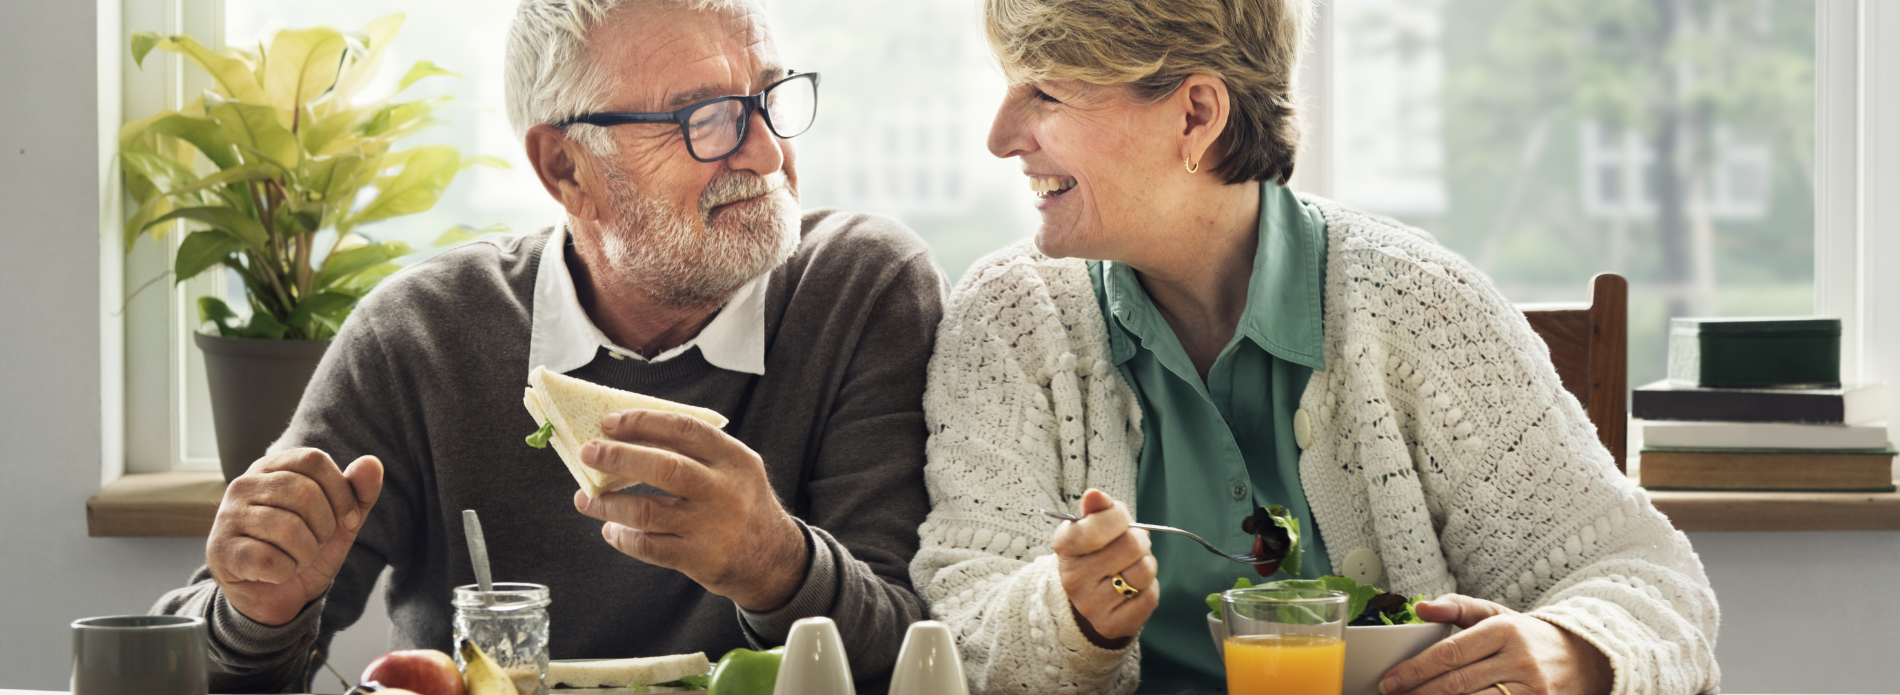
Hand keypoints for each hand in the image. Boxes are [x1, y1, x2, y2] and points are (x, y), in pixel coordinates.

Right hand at [207, 448, 382, 625]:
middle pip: (304, 493)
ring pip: (288, 528)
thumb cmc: (305, 548)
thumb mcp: (340, 521)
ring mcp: (227, 516)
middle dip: (324, 528)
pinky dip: (284, 572)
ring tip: (296, 558)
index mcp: (273, 467)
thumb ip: (358, 493)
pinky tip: (275, 572)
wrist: (275, 595)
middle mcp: (244, 484)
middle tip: (315, 543)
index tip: (346, 519)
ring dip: (306, 553)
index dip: (341, 493)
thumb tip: (372, 463)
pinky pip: (268, 559)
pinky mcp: (220, 550)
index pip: (315, 460)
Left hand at [573, 409, 806, 611]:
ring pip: (647, 511)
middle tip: (588, 452)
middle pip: (664, 467)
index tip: (610, 422)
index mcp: (734, 459)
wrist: (775, 560)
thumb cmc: (742, 506)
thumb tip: (631, 437)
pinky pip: (649, 546)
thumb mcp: (735, 470)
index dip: (643, 422)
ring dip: (608, 504)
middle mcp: (725, 490)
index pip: (684, 429)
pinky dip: (623, 537)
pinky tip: (611, 530)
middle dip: (618, 457)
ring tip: (586, 498)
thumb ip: (696, 453)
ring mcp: (712, 526)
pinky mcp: (700, 558)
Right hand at [1052, 489, 1158, 648]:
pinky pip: (1150, 597)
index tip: (1119, 519)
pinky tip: (1134, 588)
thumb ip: (1097, 508)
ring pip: (1144, 572)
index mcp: (1065, 547)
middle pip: (1132, 546)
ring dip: (1147, 564)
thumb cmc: (1095, 553)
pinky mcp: (1111, 625)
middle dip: (1140, 540)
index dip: (1119, 517)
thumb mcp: (1091, 526)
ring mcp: (1091, 605)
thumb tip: (1094, 495)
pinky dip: (1149, 588)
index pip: (1099, 524)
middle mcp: (1073, 578)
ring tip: (1132, 566)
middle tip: (1131, 545)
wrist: (1088, 598)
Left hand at [1380, 594, 1612, 694]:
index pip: (1451, 652)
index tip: (1390, 680)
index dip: (1416, 669)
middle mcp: (1520, 659)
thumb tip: (1420, 608)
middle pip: (1458, 683)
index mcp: (1504, 630)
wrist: (1583, 657)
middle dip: (1420, 693)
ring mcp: (1533, 689)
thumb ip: (1456, 607)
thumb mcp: (1494, 614)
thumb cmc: (1526, 636)